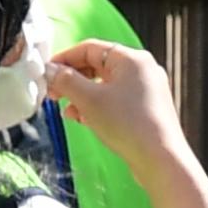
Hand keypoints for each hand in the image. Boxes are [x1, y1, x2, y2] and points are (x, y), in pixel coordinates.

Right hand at [42, 40, 182, 170]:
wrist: (160, 160)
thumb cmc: (129, 125)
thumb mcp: (89, 100)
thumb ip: (66, 81)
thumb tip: (50, 70)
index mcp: (131, 59)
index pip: (90, 48)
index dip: (64, 59)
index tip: (47, 72)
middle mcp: (142, 70)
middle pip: (98, 65)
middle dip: (72, 80)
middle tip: (52, 93)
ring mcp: (147, 90)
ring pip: (106, 85)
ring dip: (82, 96)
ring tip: (67, 110)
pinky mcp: (147, 109)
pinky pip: (116, 100)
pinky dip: (98, 106)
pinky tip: (83, 119)